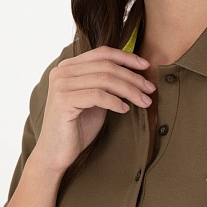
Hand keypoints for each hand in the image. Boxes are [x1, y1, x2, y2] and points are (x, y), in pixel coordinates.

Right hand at [33, 46, 154, 174]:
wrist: (56, 153)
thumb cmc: (78, 126)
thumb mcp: (96, 98)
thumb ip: (108, 82)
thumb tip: (137, 72)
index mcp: (69, 66)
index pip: (103, 53)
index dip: (127, 57)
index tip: (146, 66)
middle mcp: (62, 71)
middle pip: (107, 66)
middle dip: (133, 77)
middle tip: (150, 89)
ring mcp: (61, 85)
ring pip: (105, 80)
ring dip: (130, 90)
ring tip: (144, 101)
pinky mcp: (63, 101)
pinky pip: (98, 95)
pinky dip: (115, 101)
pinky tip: (125, 109)